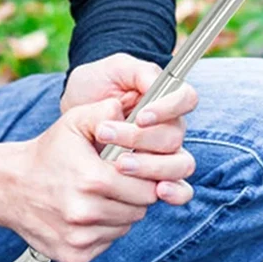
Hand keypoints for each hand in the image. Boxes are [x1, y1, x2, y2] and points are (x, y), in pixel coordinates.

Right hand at [0, 96, 194, 261]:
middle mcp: (85, 213)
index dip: (146, 178)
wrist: (9, 186)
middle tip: (120, 182)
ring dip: (121, 212)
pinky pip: (107, 243)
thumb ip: (105, 112)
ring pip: (125, 227)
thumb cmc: (48, 152)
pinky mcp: (73, 255)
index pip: (147, 188)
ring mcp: (78, 238)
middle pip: (139, 210)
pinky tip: (90, 212)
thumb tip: (133, 111)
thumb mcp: (74, 122)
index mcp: (91, 179)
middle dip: (136, 195)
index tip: (135, 170)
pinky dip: (105, 230)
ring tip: (103, 195)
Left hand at [61, 54, 198, 204]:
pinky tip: (158, 192)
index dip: (169, 109)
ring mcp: (165, 154)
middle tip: (106, 135)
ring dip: (151, 167)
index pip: (186, 99)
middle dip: (141, 139)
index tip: (140, 116)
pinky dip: (175, 193)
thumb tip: (157, 87)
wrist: (76, 112)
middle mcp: (170, 127)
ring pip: (179, 164)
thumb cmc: (98, 83)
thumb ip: (139, 71)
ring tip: (120, 165)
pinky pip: (180, 190)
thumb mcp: (114, 68)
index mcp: (166, 98)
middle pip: (175, 137)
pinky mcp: (155, 177)